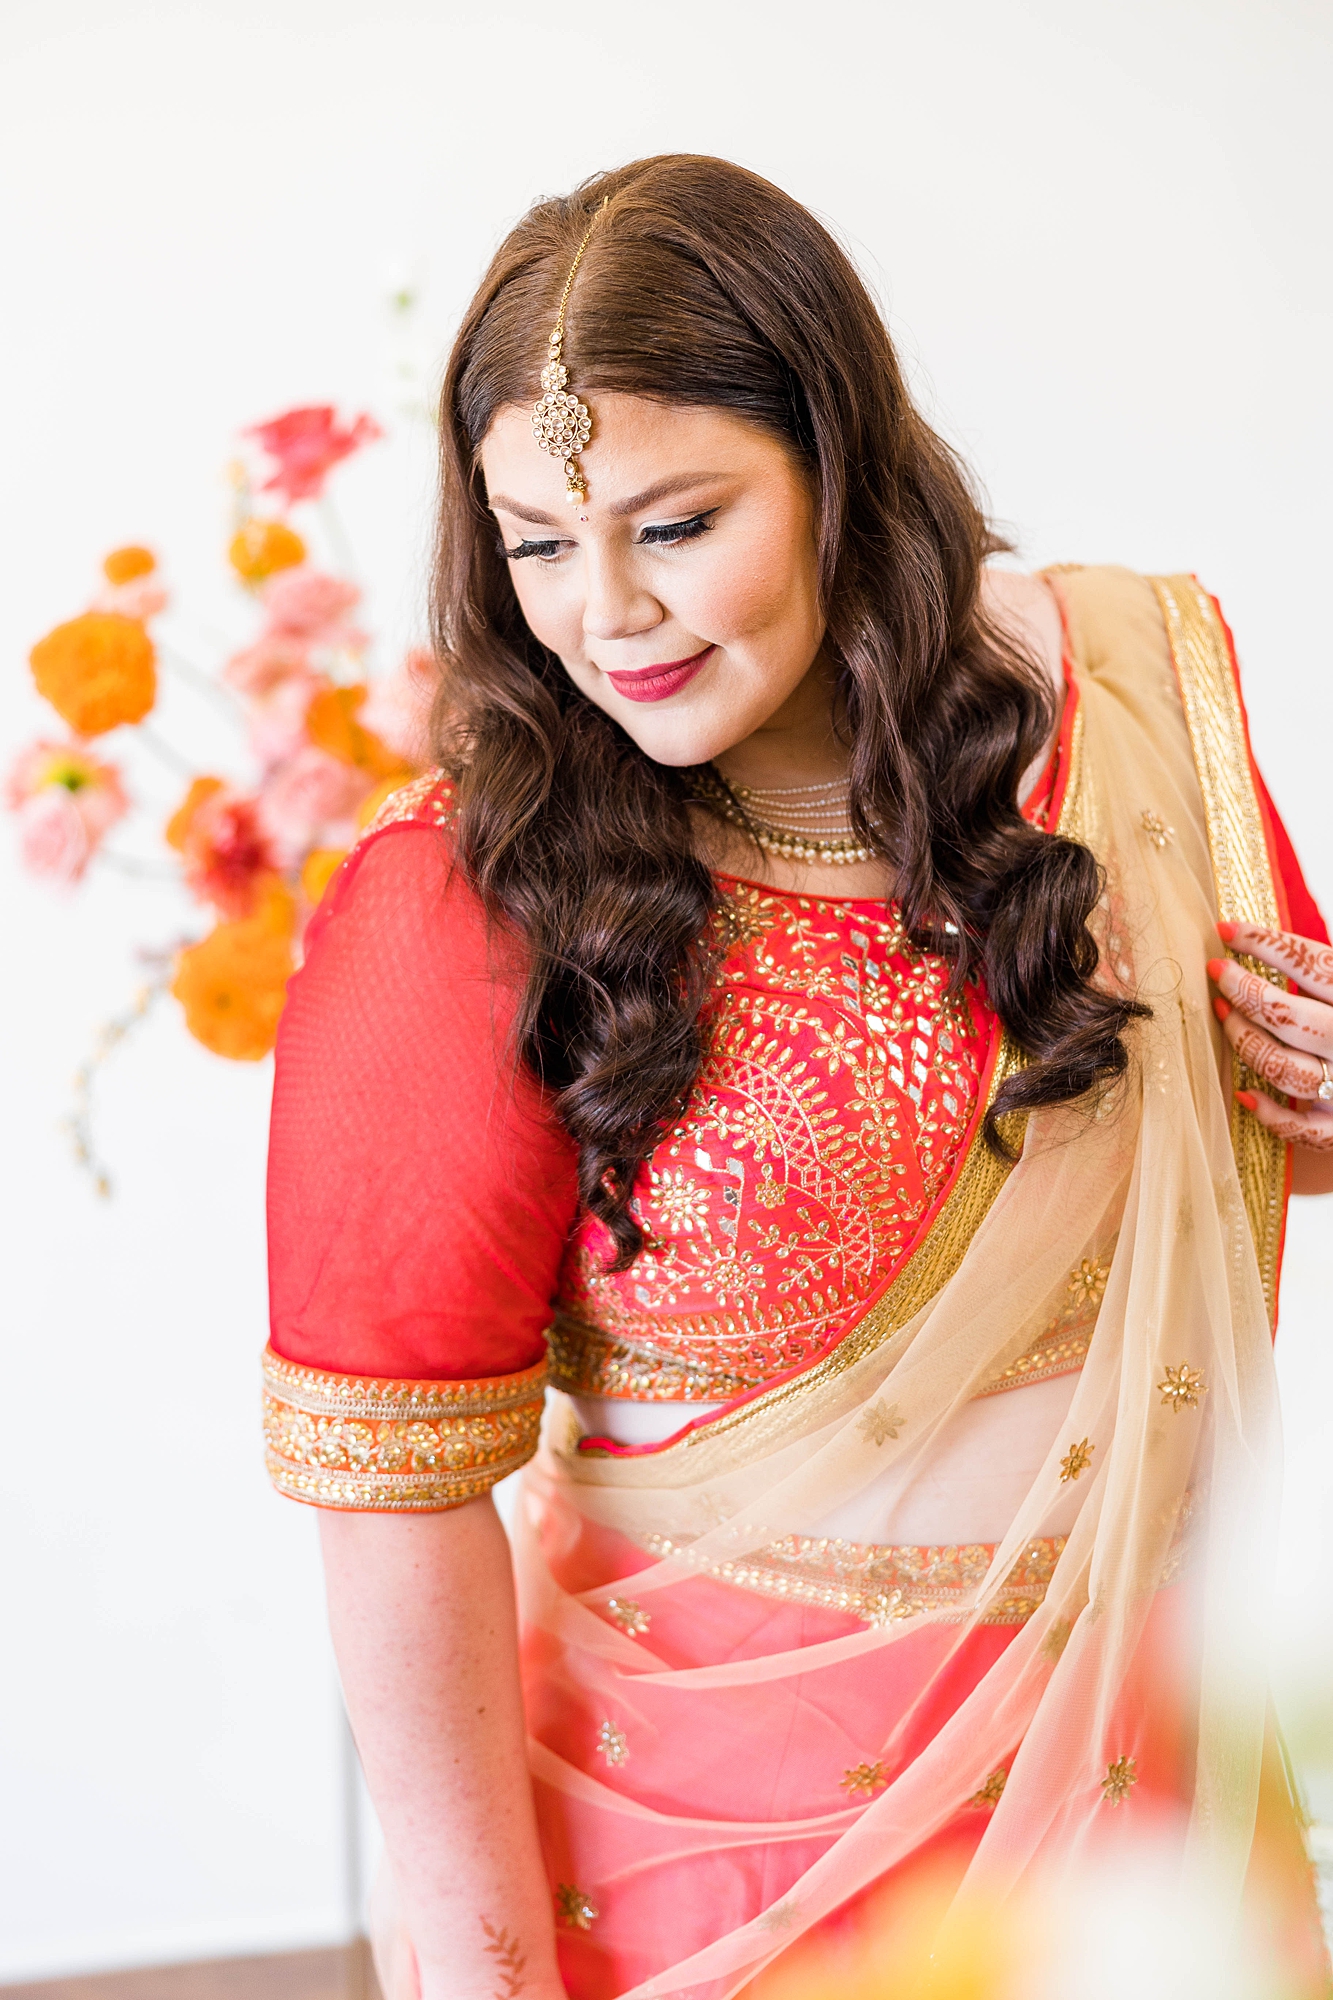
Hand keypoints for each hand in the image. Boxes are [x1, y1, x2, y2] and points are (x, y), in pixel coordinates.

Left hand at [1207, 923, 1332, 1157]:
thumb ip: (1326, 973)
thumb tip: (1271, 941)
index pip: (1310, 965)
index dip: (1265, 943)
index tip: (1226, 929)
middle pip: (1288, 1015)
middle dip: (1244, 990)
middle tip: (1218, 971)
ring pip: (1282, 1067)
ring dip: (1245, 1040)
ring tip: (1224, 1013)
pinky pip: (1300, 1128)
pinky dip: (1270, 1114)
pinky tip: (1244, 1093)